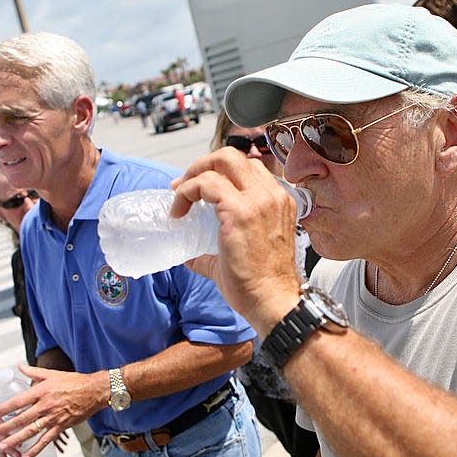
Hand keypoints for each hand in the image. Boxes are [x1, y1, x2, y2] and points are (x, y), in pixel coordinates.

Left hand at [0, 364, 106, 456]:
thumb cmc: (73, 381)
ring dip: (16, 440)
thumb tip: (18, 366)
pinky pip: (46, 440)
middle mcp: (46, 405)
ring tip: (2, 447)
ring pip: (31, 431)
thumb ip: (33, 372)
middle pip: (21, 418)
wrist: (94, 391)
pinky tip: (25, 456)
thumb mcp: (52, 374)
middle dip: (5, 427)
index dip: (5, 408)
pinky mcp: (61, 426)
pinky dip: (36, 449)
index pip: (18, 401)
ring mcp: (54, 417)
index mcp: (42, 391)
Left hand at [171, 148, 303, 335]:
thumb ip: (216, 250)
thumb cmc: (262, 284)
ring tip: (178, 197)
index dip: (218, 173)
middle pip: (233, 156)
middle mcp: (272, 195)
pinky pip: (207, 184)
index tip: (198, 190)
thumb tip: (191, 255)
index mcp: (278, 201)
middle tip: (184, 186)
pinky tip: (179, 211)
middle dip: (202, 165)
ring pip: (221, 161)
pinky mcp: (240, 212)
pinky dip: (188, 191)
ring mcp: (258, 201)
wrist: (273, 301)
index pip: (247, 168)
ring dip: (193, 175)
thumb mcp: (243, 253)